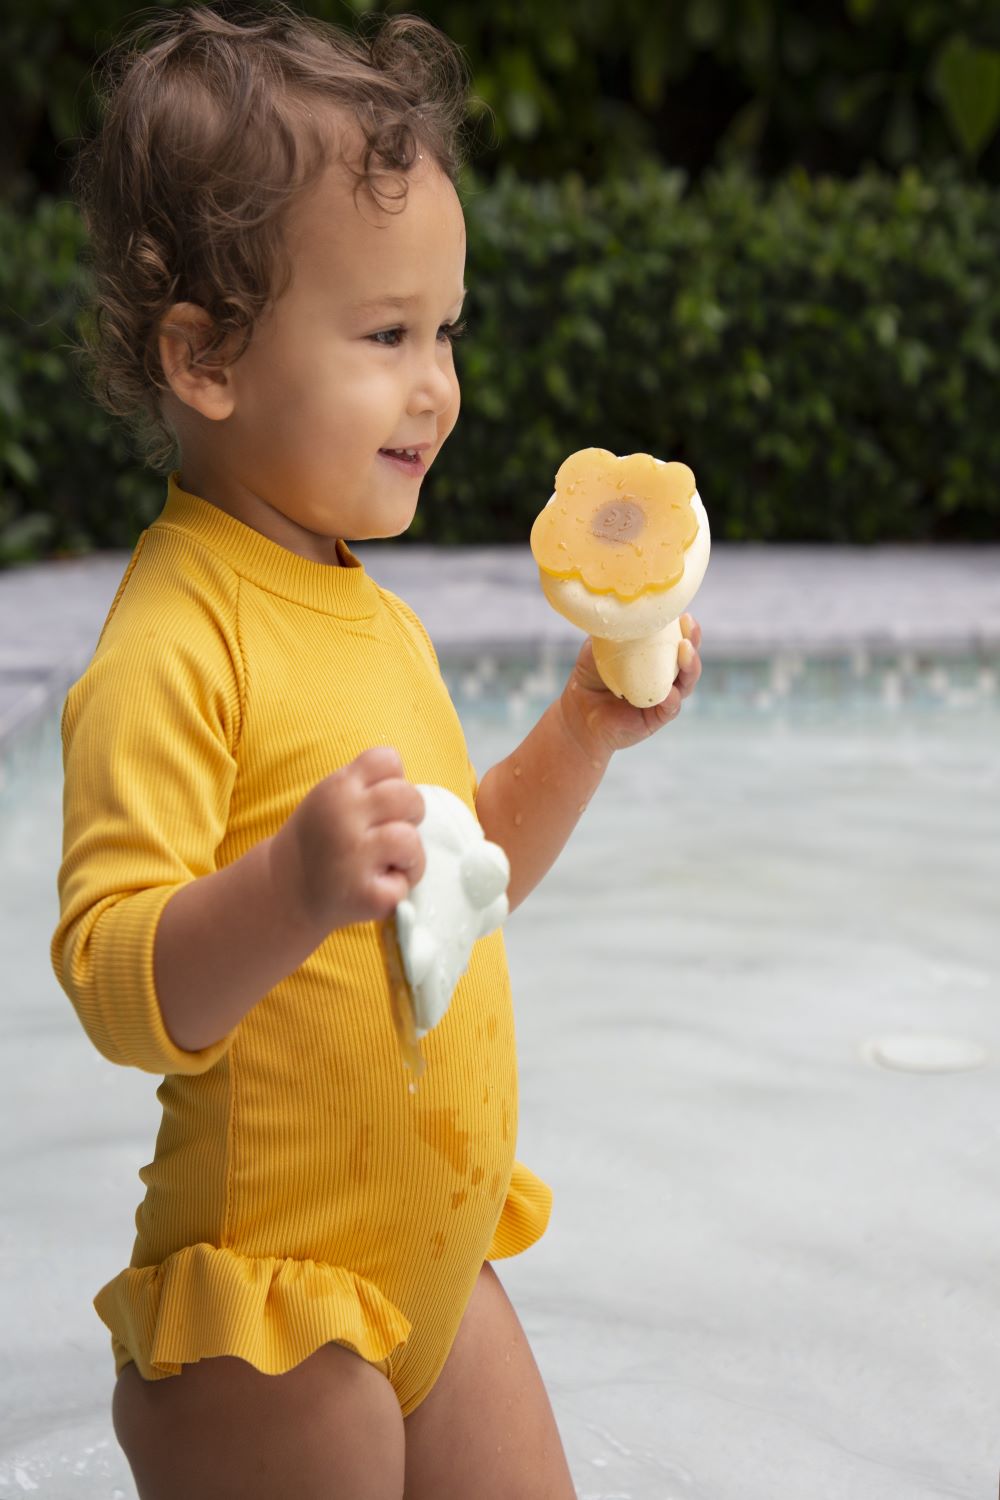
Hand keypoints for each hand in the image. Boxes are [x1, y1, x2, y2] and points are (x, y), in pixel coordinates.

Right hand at [272, 747, 425, 933]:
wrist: (284, 894)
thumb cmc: (320, 843)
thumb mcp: (329, 798)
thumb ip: (366, 784)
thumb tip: (410, 790)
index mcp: (336, 788)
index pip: (388, 760)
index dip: (394, 780)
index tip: (380, 804)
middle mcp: (342, 816)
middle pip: (408, 795)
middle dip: (411, 814)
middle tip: (388, 835)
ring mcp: (352, 856)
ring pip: (410, 838)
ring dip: (409, 854)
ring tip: (386, 863)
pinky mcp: (365, 894)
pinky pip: (406, 882)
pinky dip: (399, 887)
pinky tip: (377, 887)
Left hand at [560, 614, 702, 759]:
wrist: (576, 712)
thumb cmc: (590, 676)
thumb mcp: (599, 647)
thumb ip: (614, 629)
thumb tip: (618, 606)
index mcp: (656, 655)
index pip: (677, 638)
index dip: (685, 627)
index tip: (685, 615)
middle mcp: (665, 675)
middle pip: (688, 658)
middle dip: (693, 641)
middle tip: (689, 628)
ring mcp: (664, 697)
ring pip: (686, 682)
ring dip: (690, 666)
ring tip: (685, 650)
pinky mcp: (656, 718)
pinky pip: (670, 708)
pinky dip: (672, 699)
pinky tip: (670, 692)